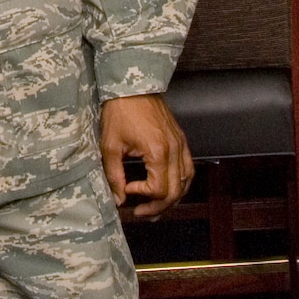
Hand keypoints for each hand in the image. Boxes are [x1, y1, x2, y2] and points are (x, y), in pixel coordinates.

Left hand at [99, 93, 193, 218]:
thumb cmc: (121, 111)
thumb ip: (114, 175)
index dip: (142, 195)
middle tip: (142, 212)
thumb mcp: (110, 145)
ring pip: (186, 182)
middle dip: (158, 206)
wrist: (132, 87)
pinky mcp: (180, 139)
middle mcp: (174, 150)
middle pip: (175, 191)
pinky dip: (181, 182)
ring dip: (173, 198)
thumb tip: (118, 198)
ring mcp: (180, 144)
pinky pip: (188, 167)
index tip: (127, 189)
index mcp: (157, 152)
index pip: (158, 189)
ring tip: (157, 207)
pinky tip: (170, 187)